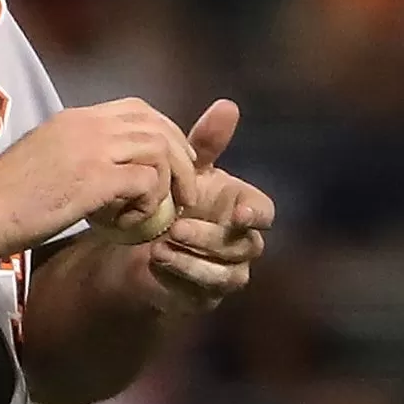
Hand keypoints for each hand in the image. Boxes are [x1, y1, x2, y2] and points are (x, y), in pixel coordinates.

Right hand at [0, 98, 195, 259]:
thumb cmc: (3, 198)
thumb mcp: (44, 160)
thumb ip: (75, 155)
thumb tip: (100, 168)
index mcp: (75, 118)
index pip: (137, 108)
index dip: (164, 133)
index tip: (171, 163)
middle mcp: (87, 125)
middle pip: (156, 125)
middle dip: (180, 158)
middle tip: (184, 190)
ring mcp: (91, 148)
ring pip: (158, 150)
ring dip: (169, 184)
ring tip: (162, 211)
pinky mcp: (93, 179)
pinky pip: (147, 182)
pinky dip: (149, 205)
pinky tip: (129, 224)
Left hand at [141, 100, 274, 311]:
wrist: (138, 243)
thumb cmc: (172, 198)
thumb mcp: (183, 168)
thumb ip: (205, 142)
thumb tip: (228, 105)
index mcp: (244, 208)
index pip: (264, 213)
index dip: (256, 214)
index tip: (238, 213)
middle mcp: (243, 244)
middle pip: (242, 246)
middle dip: (210, 237)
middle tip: (176, 227)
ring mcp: (226, 273)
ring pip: (224, 275)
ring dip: (192, 261)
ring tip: (158, 248)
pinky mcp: (203, 298)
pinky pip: (199, 295)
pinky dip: (178, 280)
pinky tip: (153, 265)